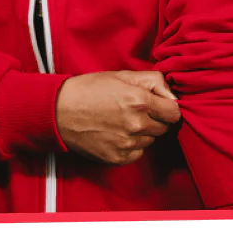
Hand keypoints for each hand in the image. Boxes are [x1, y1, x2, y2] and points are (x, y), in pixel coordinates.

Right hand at [55, 71, 179, 165]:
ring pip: (150, 140)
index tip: (158, 105)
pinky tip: (115, 133)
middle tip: (135, 110)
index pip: (174, 112)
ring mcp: (127, 143)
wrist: (58, 111)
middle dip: (155, 119)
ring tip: (121, 121)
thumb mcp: (120, 75)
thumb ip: (152, 81)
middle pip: (164, 128)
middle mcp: (137, 124)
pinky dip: (131, 145)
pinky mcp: (118, 157)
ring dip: (142, 132)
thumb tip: (173, 95)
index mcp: (139, 101)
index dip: (167, 107)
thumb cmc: (88, 89)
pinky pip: (137, 153)